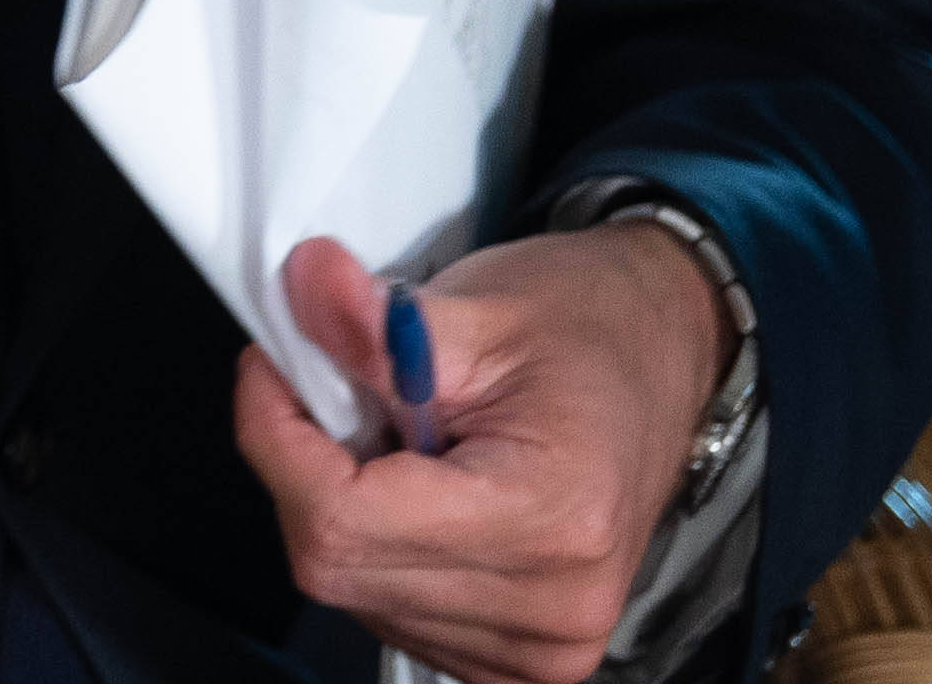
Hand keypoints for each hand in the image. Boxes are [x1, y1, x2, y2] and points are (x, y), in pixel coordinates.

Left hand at [237, 229, 725, 683]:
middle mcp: (553, 605)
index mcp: (551, 518)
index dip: (275, 437)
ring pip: (352, 590)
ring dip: (337, 508)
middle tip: (329, 390)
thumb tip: (302, 285)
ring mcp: (542, 647)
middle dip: (300, 467)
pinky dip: (374, 549)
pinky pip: (391, 611)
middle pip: (335, 562)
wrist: (660, 360)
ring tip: (392, 441)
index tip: (271, 366)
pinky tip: (412, 494)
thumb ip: (376, 321)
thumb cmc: (581, 328)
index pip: (340, 517)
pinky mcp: (523, 660)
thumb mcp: (478, 306)